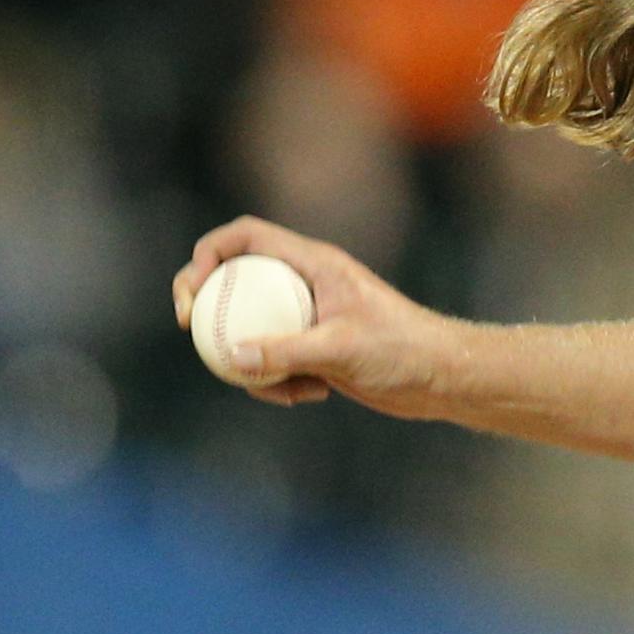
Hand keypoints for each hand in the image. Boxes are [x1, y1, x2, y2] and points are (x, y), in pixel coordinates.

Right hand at [170, 216, 464, 416]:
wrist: (441, 378)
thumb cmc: (403, 351)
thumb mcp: (342, 350)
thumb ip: (287, 351)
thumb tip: (232, 357)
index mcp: (313, 263)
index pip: (246, 236)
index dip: (207, 253)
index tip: (193, 292)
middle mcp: (306, 282)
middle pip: (236, 281)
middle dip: (210, 309)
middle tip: (196, 337)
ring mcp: (307, 315)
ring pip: (250, 327)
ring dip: (252, 361)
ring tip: (287, 386)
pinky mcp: (314, 347)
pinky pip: (272, 359)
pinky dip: (277, 381)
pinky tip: (313, 396)